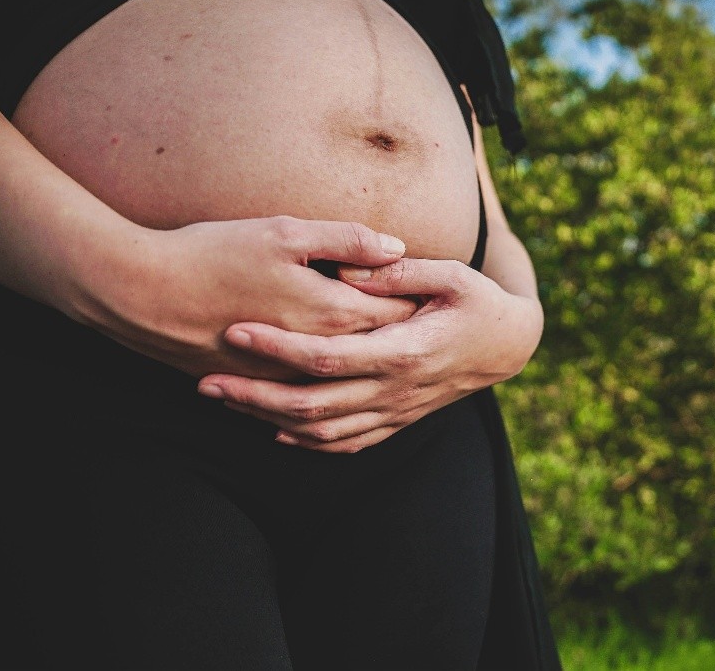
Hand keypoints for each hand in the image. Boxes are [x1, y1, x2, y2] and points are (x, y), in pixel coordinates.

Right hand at [86, 215, 417, 379]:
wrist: (139, 294)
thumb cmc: (212, 253)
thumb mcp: (283, 231)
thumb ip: (345, 240)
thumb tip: (396, 247)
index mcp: (329, 312)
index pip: (395, 312)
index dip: (419, 300)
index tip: (438, 292)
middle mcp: (314, 353)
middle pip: (377, 348)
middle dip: (403, 334)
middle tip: (430, 321)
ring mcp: (284, 376)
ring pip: (344, 379)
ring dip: (369, 367)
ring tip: (395, 352)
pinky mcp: (255, 385)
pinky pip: (306, 397)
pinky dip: (330, 389)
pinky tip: (341, 380)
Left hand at [195, 258, 544, 452]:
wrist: (508, 346)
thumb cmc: (478, 302)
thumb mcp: (450, 275)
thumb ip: (398, 273)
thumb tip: (347, 271)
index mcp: (402, 352)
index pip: (326, 356)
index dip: (278, 348)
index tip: (236, 331)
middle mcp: (393, 391)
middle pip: (311, 405)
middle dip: (254, 396)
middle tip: (206, 383)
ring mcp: (394, 412)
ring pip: (322, 433)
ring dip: (268, 420)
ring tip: (225, 402)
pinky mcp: (397, 421)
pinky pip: (346, 444)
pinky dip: (307, 442)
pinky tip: (274, 430)